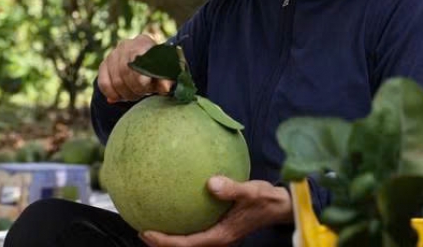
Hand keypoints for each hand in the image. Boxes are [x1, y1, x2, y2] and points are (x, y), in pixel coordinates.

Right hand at [97, 34, 173, 102]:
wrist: (145, 64)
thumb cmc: (157, 69)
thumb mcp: (164, 73)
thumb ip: (166, 80)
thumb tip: (166, 88)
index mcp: (143, 42)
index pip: (137, 60)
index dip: (141, 79)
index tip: (148, 89)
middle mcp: (126, 45)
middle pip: (125, 71)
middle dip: (135, 88)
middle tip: (143, 94)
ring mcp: (113, 54)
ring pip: (115, 80)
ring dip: (125, 93)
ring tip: (135, 95)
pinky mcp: (104, 64)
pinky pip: (103, 83)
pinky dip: (111, 93)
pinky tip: (120, 97)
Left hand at [139, 177, 292, 246]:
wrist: (279, 207)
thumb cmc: (265, 199)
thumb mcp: (251, 191)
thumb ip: (231, 188)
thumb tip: (210, 182)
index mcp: (221, 235)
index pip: (187, 244)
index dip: (164, 241)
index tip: (146, 232)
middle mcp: (217, 239)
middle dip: (161, 243)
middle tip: (142, 230)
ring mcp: (218, 235)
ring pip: (189, 242)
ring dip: (170, 238)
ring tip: (153, 225)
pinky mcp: (220, 229)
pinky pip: (195, 232)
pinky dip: (182, 227)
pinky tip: (176, 211)